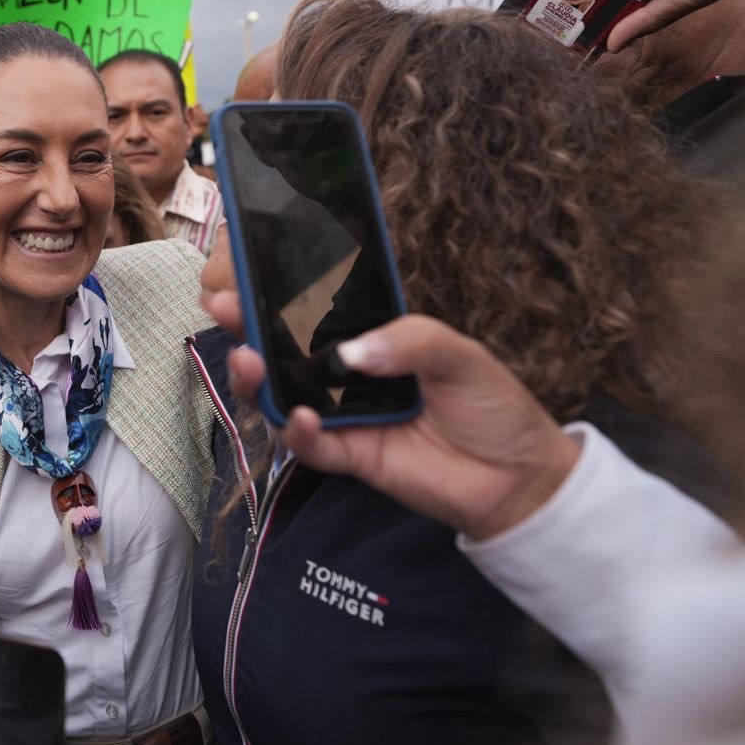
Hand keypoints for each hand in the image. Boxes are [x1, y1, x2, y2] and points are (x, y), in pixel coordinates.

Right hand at [202, 292, 580, 540]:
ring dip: (255, 377)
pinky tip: (301, 418)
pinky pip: (308, 445)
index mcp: (368, 335)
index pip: (313, 306)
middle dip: (245, 323)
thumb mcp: (458, 354)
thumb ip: (408, 340)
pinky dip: (297, 431)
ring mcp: (341, 414)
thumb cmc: (491, 405)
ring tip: (248, 361)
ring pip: (278, 393)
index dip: (275, 287)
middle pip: (279, 346)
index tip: (243, 266)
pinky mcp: (348, 457)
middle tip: (225, 304)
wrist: (519, 478)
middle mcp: (344, 372)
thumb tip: (349, 353)